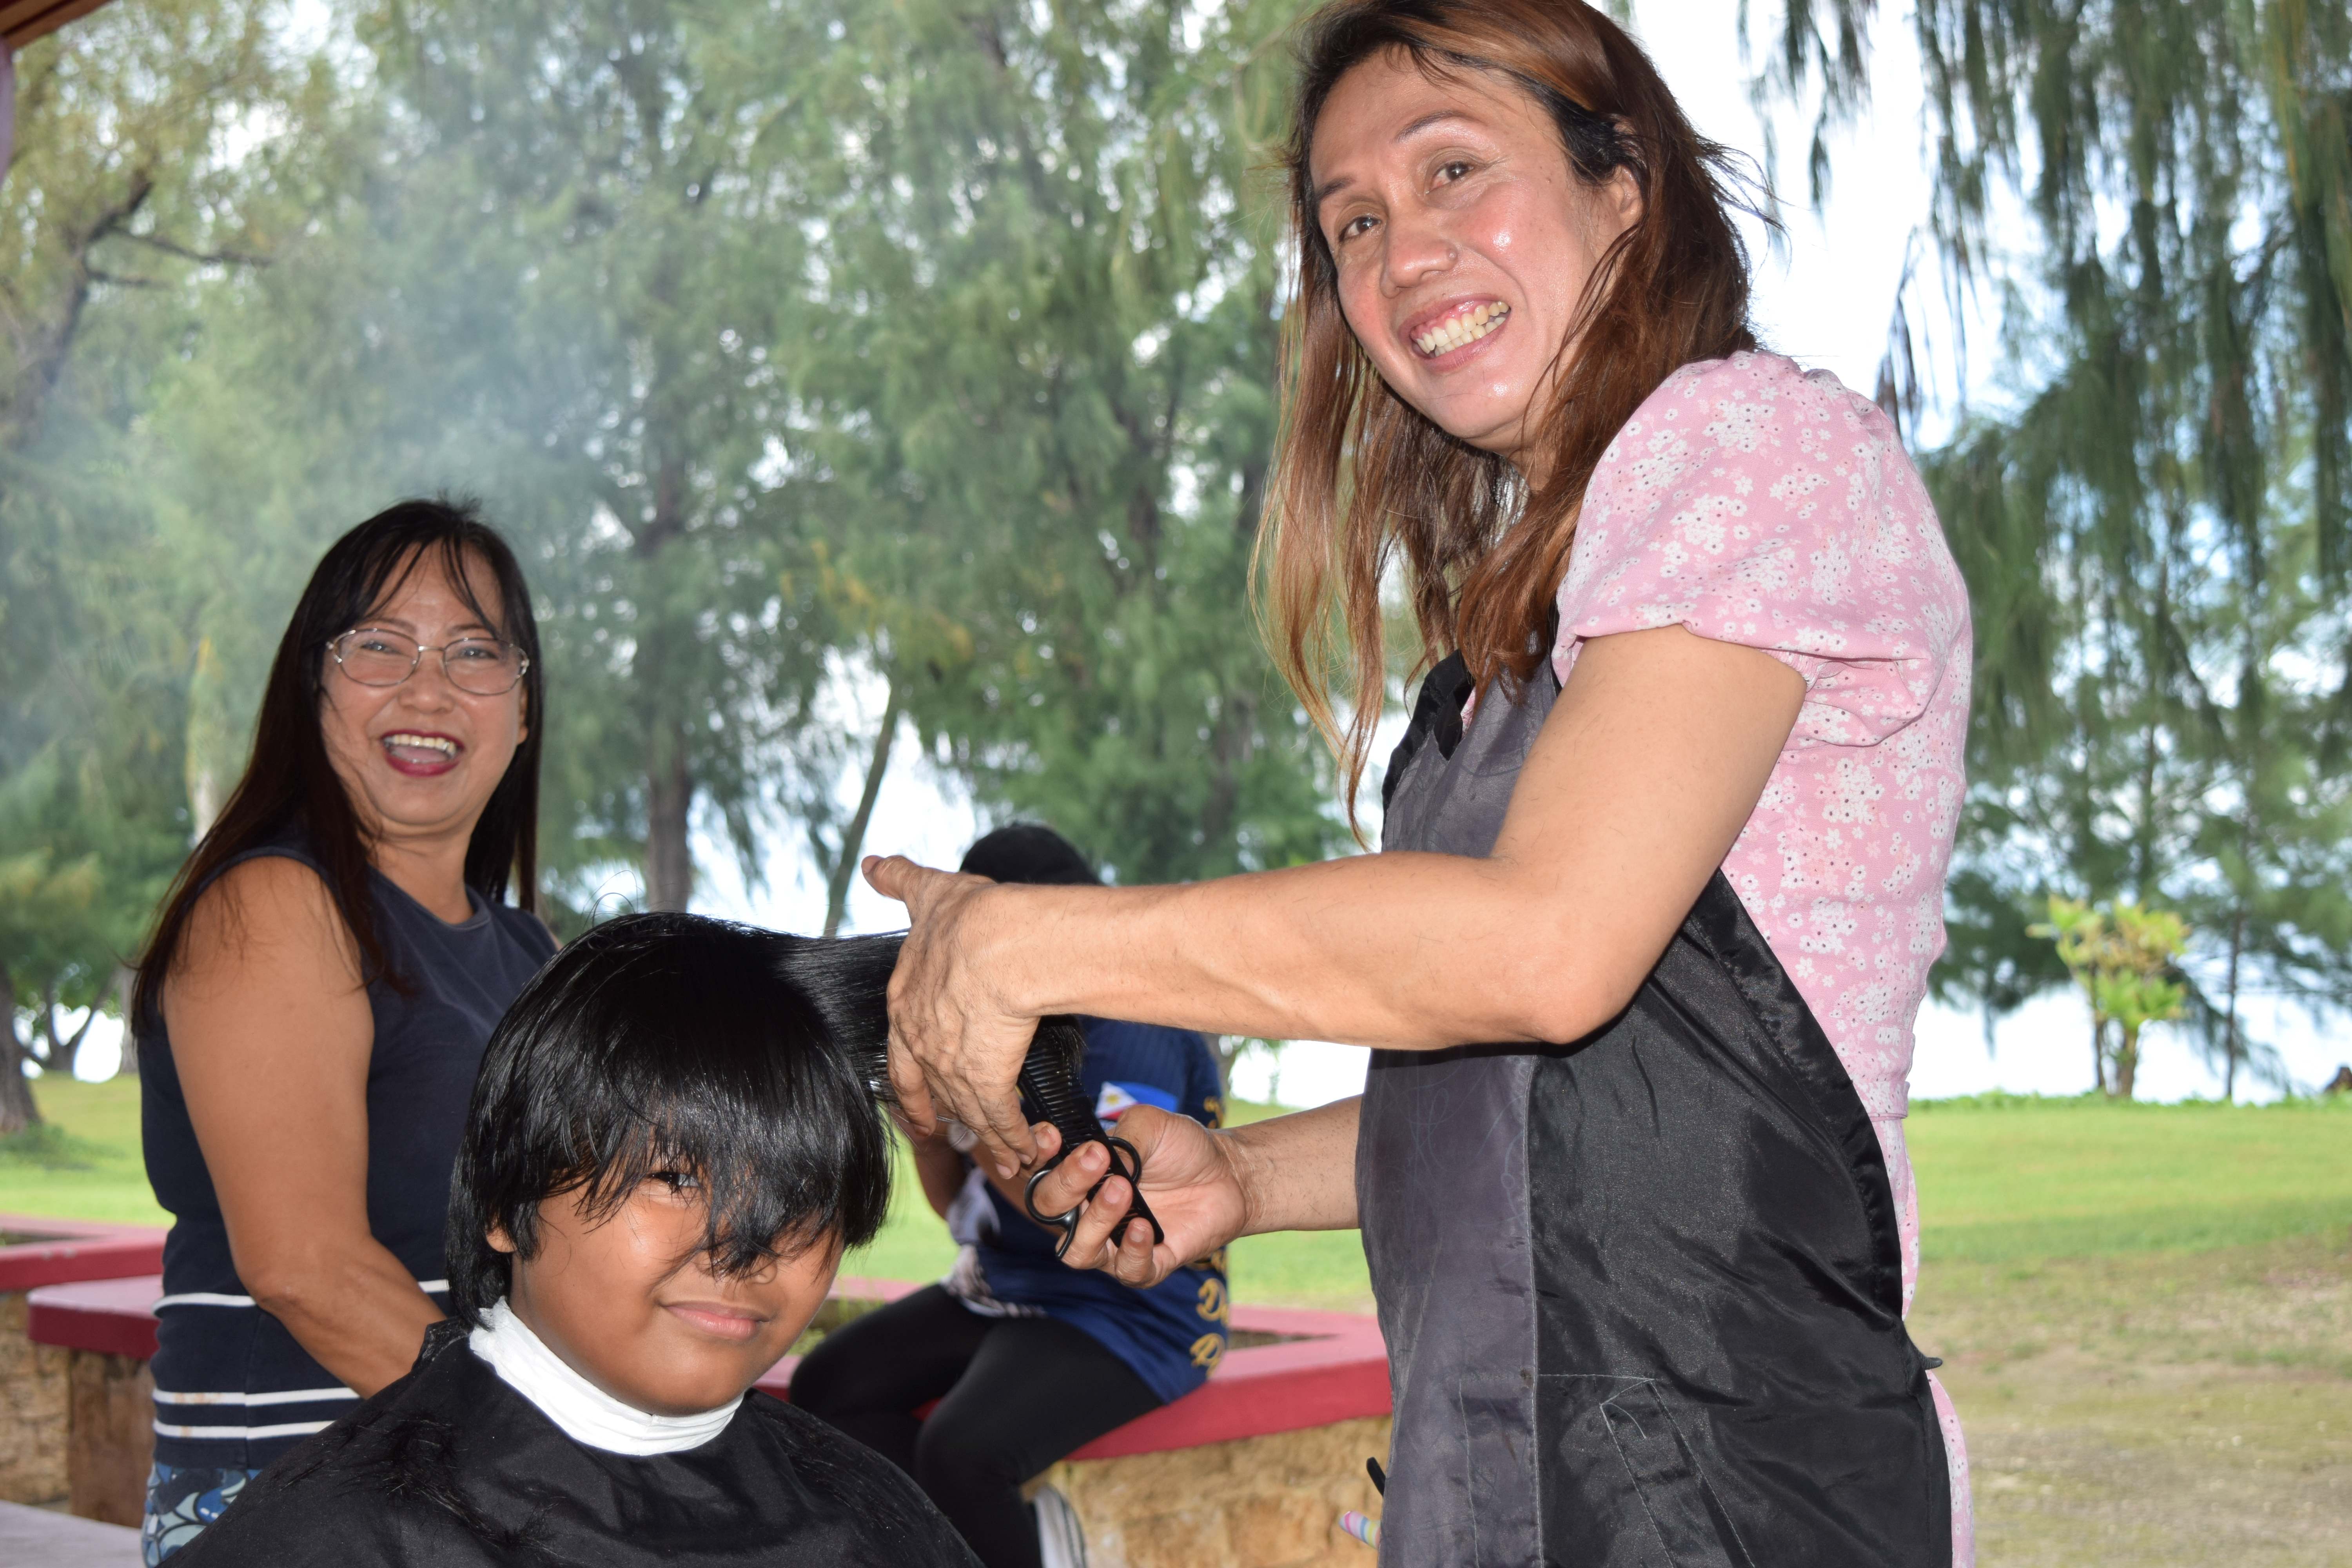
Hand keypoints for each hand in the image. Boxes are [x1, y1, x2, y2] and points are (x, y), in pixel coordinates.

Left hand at [863, 853, 1041, 1175]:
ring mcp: (952, 1067)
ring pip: (969, 1110)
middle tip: (946, 1132)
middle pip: (932, 1090)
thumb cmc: (968, 918)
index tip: (916, 1105)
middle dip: (943, 1114)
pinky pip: (1001, 1120)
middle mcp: (923, 1042)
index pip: (902, 1055)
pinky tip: (1026, 1149)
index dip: (911, 1082)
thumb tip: (873, 863)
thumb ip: (900, 881)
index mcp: (906, 1003)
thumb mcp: (929, 894)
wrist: (996, 945)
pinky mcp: (987, 1082)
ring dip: (989, 1134)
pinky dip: (1013, 1137)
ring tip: (1007, 1153)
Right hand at [1024, 1106, 1252, 1287]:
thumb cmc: (1182, 1147)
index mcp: (1080, 1174)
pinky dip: (1132, 1250)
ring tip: (1123, 1190)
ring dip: (1095, 1220)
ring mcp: (1114, 1242)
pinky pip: (1126, 1270)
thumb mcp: (1150, 1125)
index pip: (1039, 1169)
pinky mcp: (1145, 1264)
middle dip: (1066, 1184)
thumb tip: (1098, 1155)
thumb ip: (1120, 1137)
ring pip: (1077, 1250)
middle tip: (1097, 1160)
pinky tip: (1145, 1226)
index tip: (1052, 1137)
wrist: (1228, 1173)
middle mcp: (1087, 1210)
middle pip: (1049, 1209)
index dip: (1036, 1155)